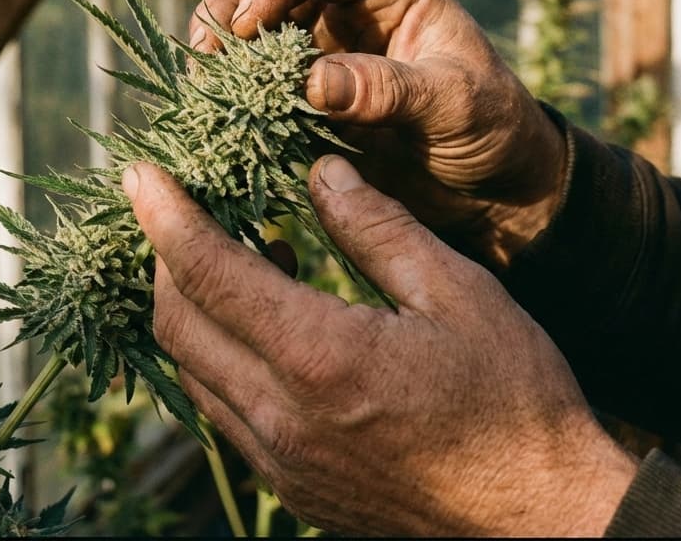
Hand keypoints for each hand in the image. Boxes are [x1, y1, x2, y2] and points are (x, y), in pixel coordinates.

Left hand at [124, 157, 636, 536]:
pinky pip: (222, 410)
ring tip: (233, 249)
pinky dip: (218, 352)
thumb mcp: (458, 292)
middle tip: (181, 206)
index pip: (208, 274)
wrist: (539, 517)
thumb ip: (378, 228)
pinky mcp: (291, 485)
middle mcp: (282, 419)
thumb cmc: (514, 398)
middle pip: (178, 324)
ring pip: (192, 371)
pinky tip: (263, 319)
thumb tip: (321, 173)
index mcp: (322, 360)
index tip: (141, 173)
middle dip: (163, 256)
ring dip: (189, 305)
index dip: (166, 216)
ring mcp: (281, 462)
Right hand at [190, 0, 564, 266]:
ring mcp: (322, 55)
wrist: (496, 190)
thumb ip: (388, 89)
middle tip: (207, 55)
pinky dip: (231, 96)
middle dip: (231, 8)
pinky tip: (213, 116)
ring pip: (252, 31)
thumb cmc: (493, 128)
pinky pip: (256, 87)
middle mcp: (348, 10)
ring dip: (221, 51)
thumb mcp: (454, 103)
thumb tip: (312, 83)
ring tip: (202, 84)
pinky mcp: (305, 102)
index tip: (248, 24)